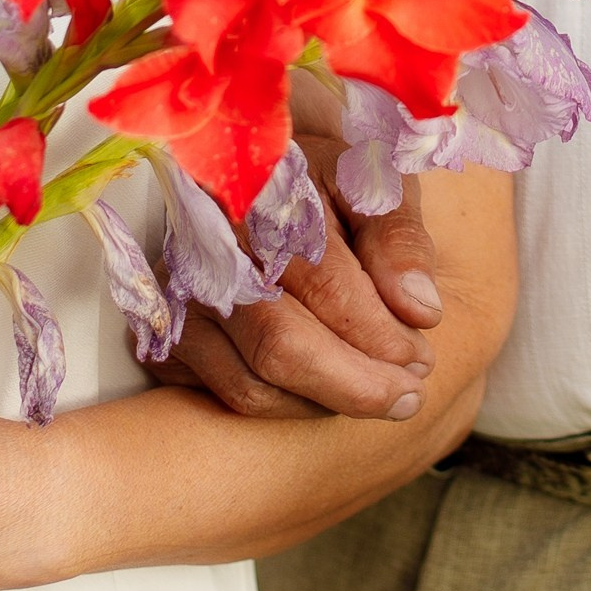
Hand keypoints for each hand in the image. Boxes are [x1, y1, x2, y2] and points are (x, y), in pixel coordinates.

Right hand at [159, 148, 445, 420]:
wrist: (255, 183)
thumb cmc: (323, 189)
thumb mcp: (371, 186)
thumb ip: (399, 239)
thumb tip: (420, 310)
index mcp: (264, 199)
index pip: (326, 287)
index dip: (379, 334)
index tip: (420, 357)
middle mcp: (208, 249)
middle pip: (282, 347)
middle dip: (357, 386)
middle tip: (409, 395)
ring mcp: (181, 297)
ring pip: (253, 385)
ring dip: (325, 402)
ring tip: (377, 391)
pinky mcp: (170, 337)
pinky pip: (229, 397)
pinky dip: (287, 407)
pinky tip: (326, 390)